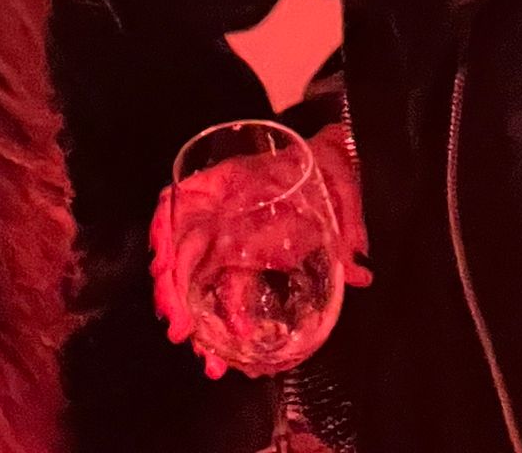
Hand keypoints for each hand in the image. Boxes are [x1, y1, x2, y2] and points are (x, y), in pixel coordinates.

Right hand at [149, 126, 370, 378]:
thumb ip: (347, 227)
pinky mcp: (247, 259)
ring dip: (194, 317)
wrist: (335, 162)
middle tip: (180, 329)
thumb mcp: (339, 185)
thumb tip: (359, 272)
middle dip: (173, 291)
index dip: (164, 230)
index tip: (161, 262)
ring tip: (208, 359)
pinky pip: (225, 290)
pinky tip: (226, 350)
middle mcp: (223, 212)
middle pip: (182, 249)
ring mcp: (232, 238)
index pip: (184, 202)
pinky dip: (223, 319)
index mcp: (234, 183)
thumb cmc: (326, 163)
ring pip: (198, 277)